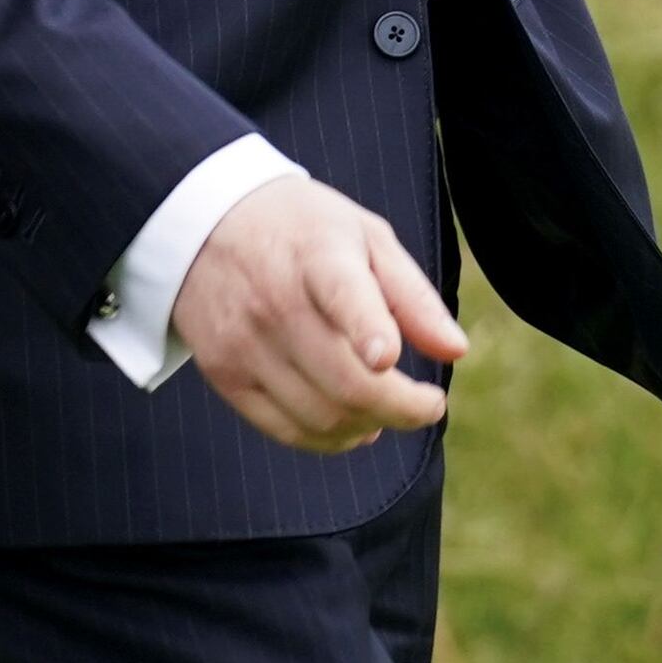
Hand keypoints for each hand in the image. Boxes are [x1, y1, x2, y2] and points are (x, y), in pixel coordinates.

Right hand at [172, 174, 466, 452]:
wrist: (205, 222)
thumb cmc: (303, 231)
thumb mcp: (365, 236)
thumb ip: (412, 295)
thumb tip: (456, 351)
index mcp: (318, 255)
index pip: (341, 295)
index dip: (365, 328)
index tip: (387, 356)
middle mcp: (275, 301)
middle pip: (345, 381)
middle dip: (403, 409)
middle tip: (428, 405)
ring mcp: (244, 342)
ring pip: (320, 416)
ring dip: (370, 426)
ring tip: (390, 410)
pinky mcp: (223, 373)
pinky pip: (285, 430)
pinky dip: (329, 439)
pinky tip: (353, 425)